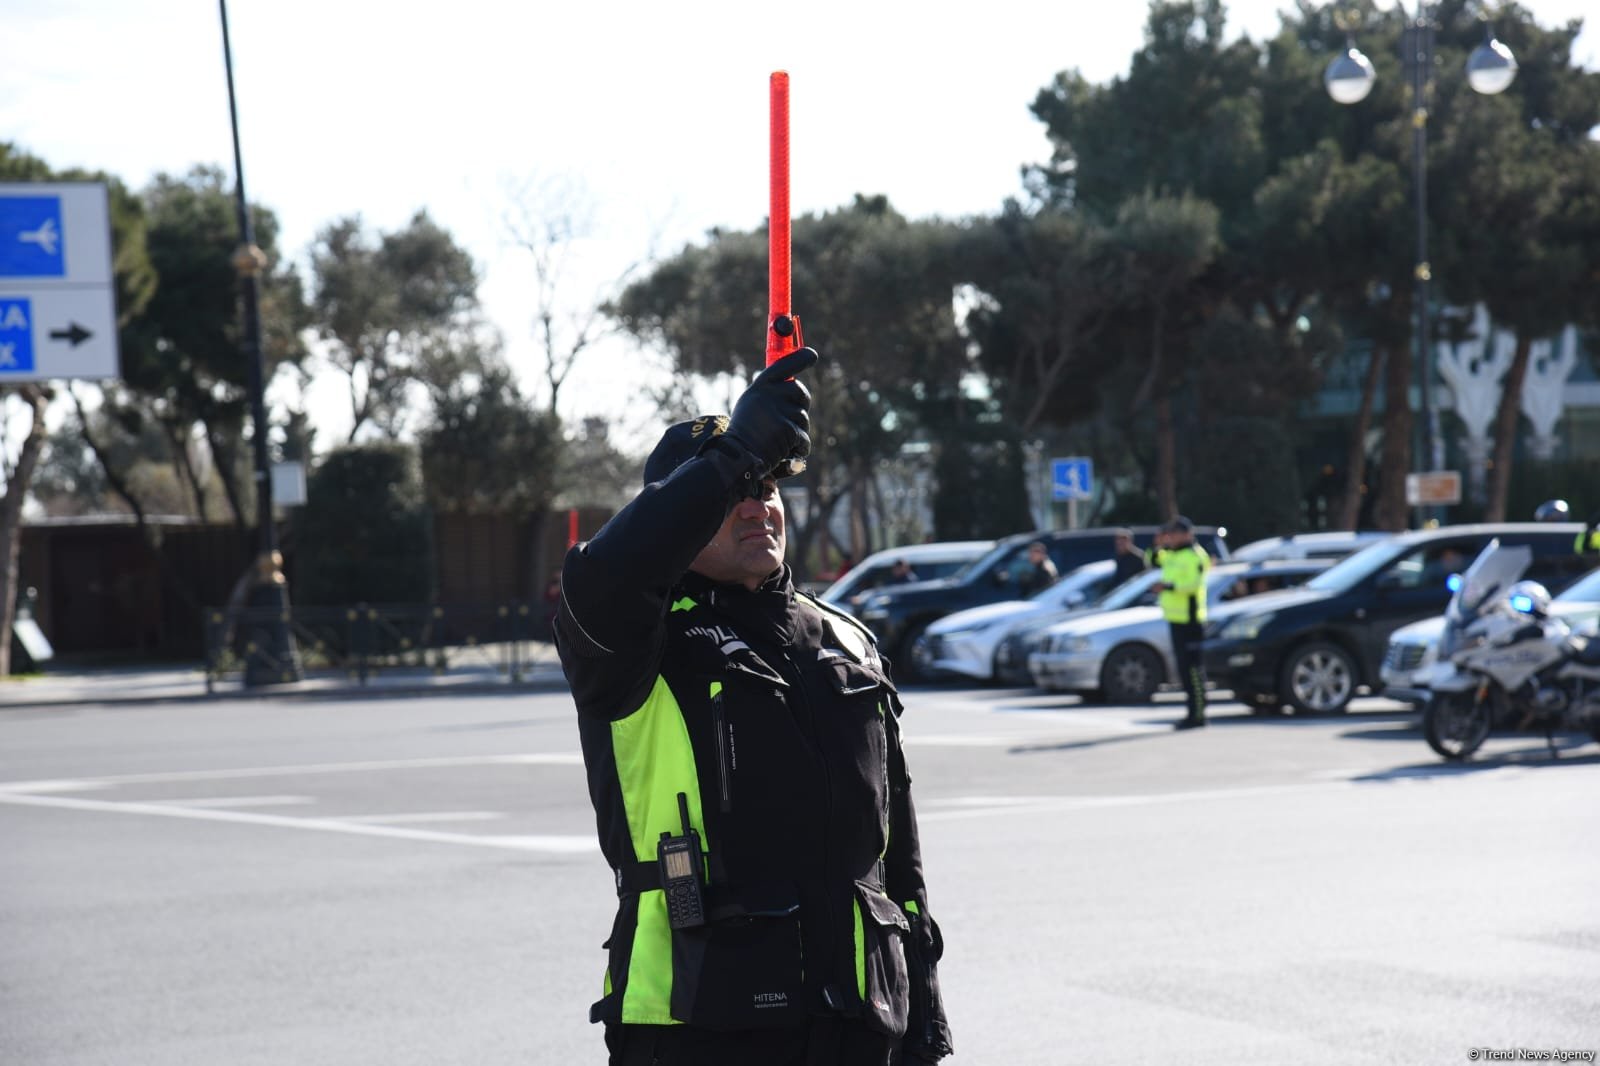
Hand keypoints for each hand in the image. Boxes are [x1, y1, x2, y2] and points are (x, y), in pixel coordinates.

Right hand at [717, 346, 817, 477]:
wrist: (737, 458)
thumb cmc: (744, 435)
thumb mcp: (751, 406)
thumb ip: (769, 394)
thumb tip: (793, 385)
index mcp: (759, 388)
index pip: (783, 365)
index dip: (800, 358)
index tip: (812, 355)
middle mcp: (769, 395)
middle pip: (800, 392)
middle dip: (801, 405)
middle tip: (792, 418)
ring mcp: (779, 412)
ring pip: (803, 418)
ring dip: (797, 432)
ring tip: (780, 441)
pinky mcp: (788, 430)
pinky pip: (804, 438)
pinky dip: (800, 448)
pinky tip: (787, 453)